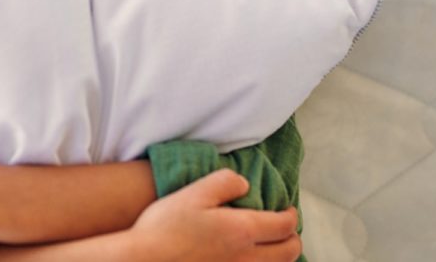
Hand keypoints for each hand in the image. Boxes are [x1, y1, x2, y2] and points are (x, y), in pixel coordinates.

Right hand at [129, 169, 300, 261]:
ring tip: (268, 244)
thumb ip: (225, 182)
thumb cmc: (165, 226)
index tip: (287, 208)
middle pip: (289, 252)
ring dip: (279, 255)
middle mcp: (246, 258)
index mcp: (242, 231)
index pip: (285, 225)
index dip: (291, 215)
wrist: (144, 261)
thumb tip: (246, 185)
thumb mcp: (194, 192)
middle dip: (292, 237)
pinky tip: (246, 258)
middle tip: (283, 227)